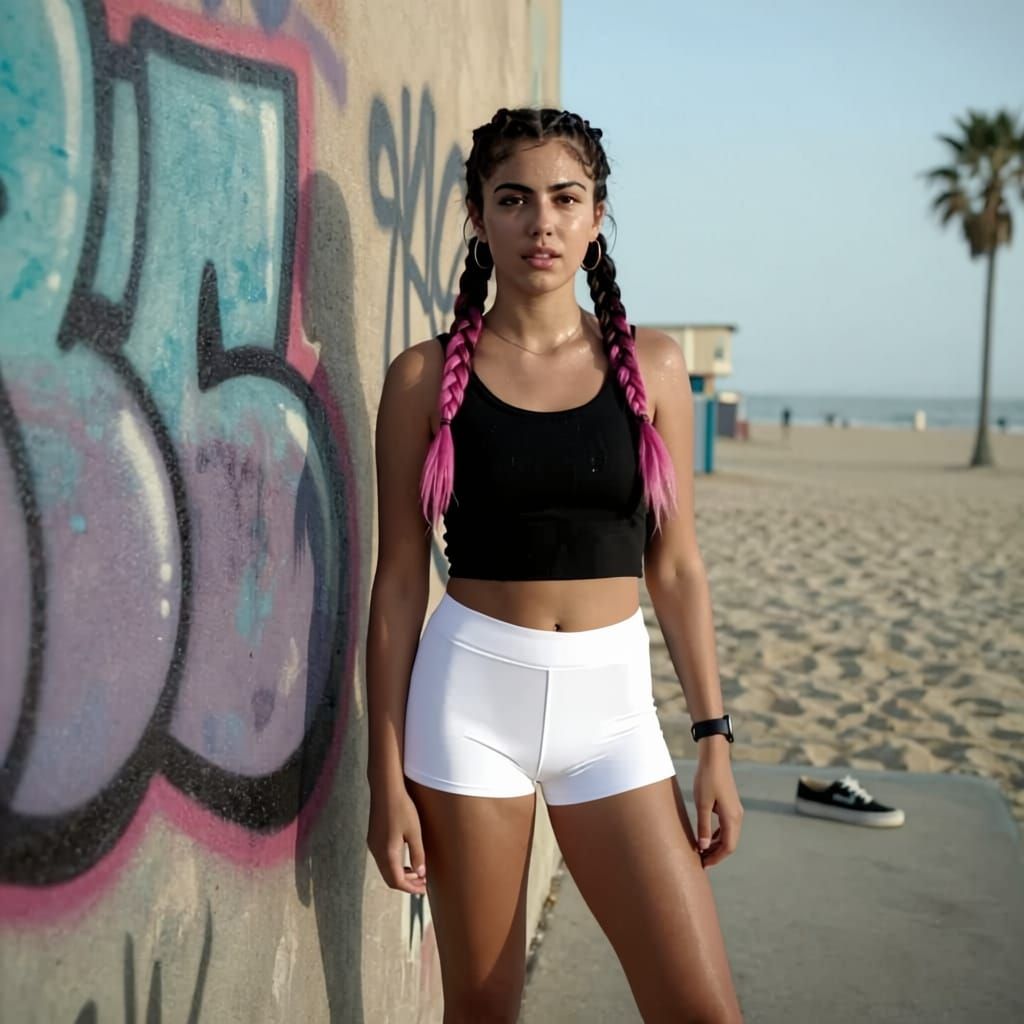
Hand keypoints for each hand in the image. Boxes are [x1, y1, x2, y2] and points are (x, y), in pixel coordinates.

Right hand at [366, 783, 427, 894]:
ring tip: (418, 872)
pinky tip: (406, 858)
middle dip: (406, 883)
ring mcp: (373, 845)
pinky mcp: (374, 838)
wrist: (385, 789)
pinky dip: (395, 864)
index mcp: (387, 853)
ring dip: (401, 873)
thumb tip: (421, 873)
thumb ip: (418, 854)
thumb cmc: (402, 808)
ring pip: (386, 869)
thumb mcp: (414, 832)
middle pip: (390, 878)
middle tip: (423, 883)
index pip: (397, 881)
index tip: (424, 889)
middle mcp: (376, 852)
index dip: (410, 888)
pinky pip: (383, 859)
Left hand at [692, 738, 742, 866]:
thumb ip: (703, 826)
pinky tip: (706, 837)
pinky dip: (717, 835)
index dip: (716, 858)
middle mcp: (737, 816)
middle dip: (716, 854)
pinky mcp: (730, 805)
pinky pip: (726, 826)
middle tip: (700, 861)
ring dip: (716, 845)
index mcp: (731, 818)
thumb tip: (703, 847)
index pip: (728, 847)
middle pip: (729, 843)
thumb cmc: (707, 778)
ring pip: (728, 835)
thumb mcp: (702, 804)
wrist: (714, 758)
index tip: (703, 865)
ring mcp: (735, 810)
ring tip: (701, 851)